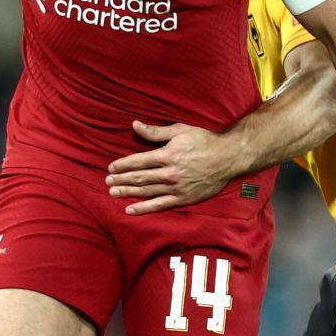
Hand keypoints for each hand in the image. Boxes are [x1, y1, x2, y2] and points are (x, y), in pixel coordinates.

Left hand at [106, 121, 239, 214]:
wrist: (228, 157)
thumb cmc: (204, 140)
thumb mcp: (180, 130)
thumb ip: (155, 131)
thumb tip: (134, 125)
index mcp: (167, 155)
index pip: (138, 161)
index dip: (123, 165)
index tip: (111, 168)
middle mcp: (169, 173)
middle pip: (139, 177)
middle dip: (121, 179)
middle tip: (107, 182)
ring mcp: (175, 187)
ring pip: (146, 191)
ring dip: (128, 192)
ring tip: (113, 193)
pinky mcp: (183, 198)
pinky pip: (159, 205)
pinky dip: (143, 208)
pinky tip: (130, 209)